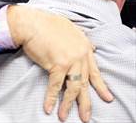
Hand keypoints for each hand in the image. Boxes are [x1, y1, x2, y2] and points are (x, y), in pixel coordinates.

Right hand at [7, 5, 113, 122]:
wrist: (31, 23)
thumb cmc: (45, 23)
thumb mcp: (69, 28)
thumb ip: (80, 39)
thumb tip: (91, 47)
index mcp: (84, 46)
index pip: (94, 70)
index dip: (100, 86)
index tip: (106, 98)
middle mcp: (80, 54)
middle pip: (85, 82)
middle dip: (85, 102)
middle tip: (86, 116)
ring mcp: (70, 60)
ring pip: (73, 88)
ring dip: (68, 104)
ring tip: (64, 116)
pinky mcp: (57, 65)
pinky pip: (55, 86)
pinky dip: (51, 98)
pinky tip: (49, 108)